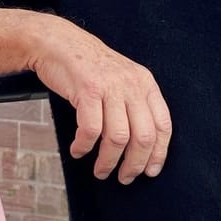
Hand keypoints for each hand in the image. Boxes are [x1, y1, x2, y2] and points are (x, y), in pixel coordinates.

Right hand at [28, 14, 171, 182]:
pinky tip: (78, 151)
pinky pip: (91, 130)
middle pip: (143, 137)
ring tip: (100, 170)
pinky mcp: (87, 90)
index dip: (159, 153)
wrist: (58, 42)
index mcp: (145, 83)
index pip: (163, 125)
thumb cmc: (87, 66)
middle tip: (124, 178)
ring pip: (118, 138)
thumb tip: (139, 144)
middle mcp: (132, 85)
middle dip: (135, 164)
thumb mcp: (120, 79)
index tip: (151, 171)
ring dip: (108, 161)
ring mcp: (110, 87)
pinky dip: (84, 146)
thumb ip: (133, 104)